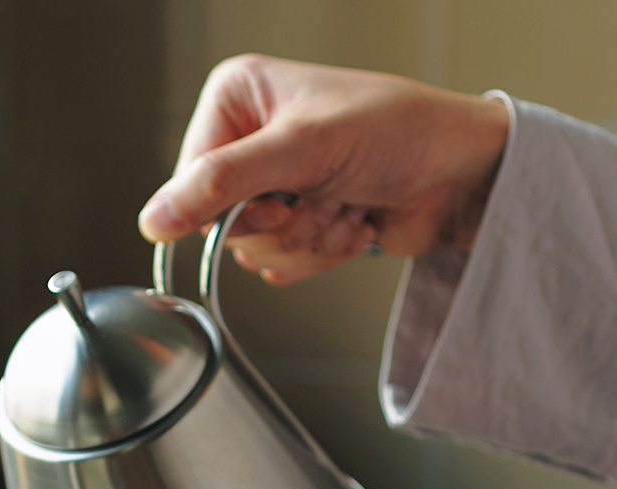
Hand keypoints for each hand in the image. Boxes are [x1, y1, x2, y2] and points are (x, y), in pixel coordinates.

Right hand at [140, 55, 510, 286]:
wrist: (462, 172)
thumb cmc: (398, 131)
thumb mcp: (300, 149)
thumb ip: (220, 185)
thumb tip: (154, 220)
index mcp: (237, 98)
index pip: (191, 177)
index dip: (232, 203)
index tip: (278, 196)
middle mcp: (252, 139)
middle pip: (222, 220)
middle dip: (282, 220)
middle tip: (321, 195)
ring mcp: (279, 183)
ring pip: (255, 247)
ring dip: (309, 236)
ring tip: (345, 203)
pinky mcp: (304, 220)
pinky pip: (284, 262)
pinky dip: (325, 251)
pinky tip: (355, 221)